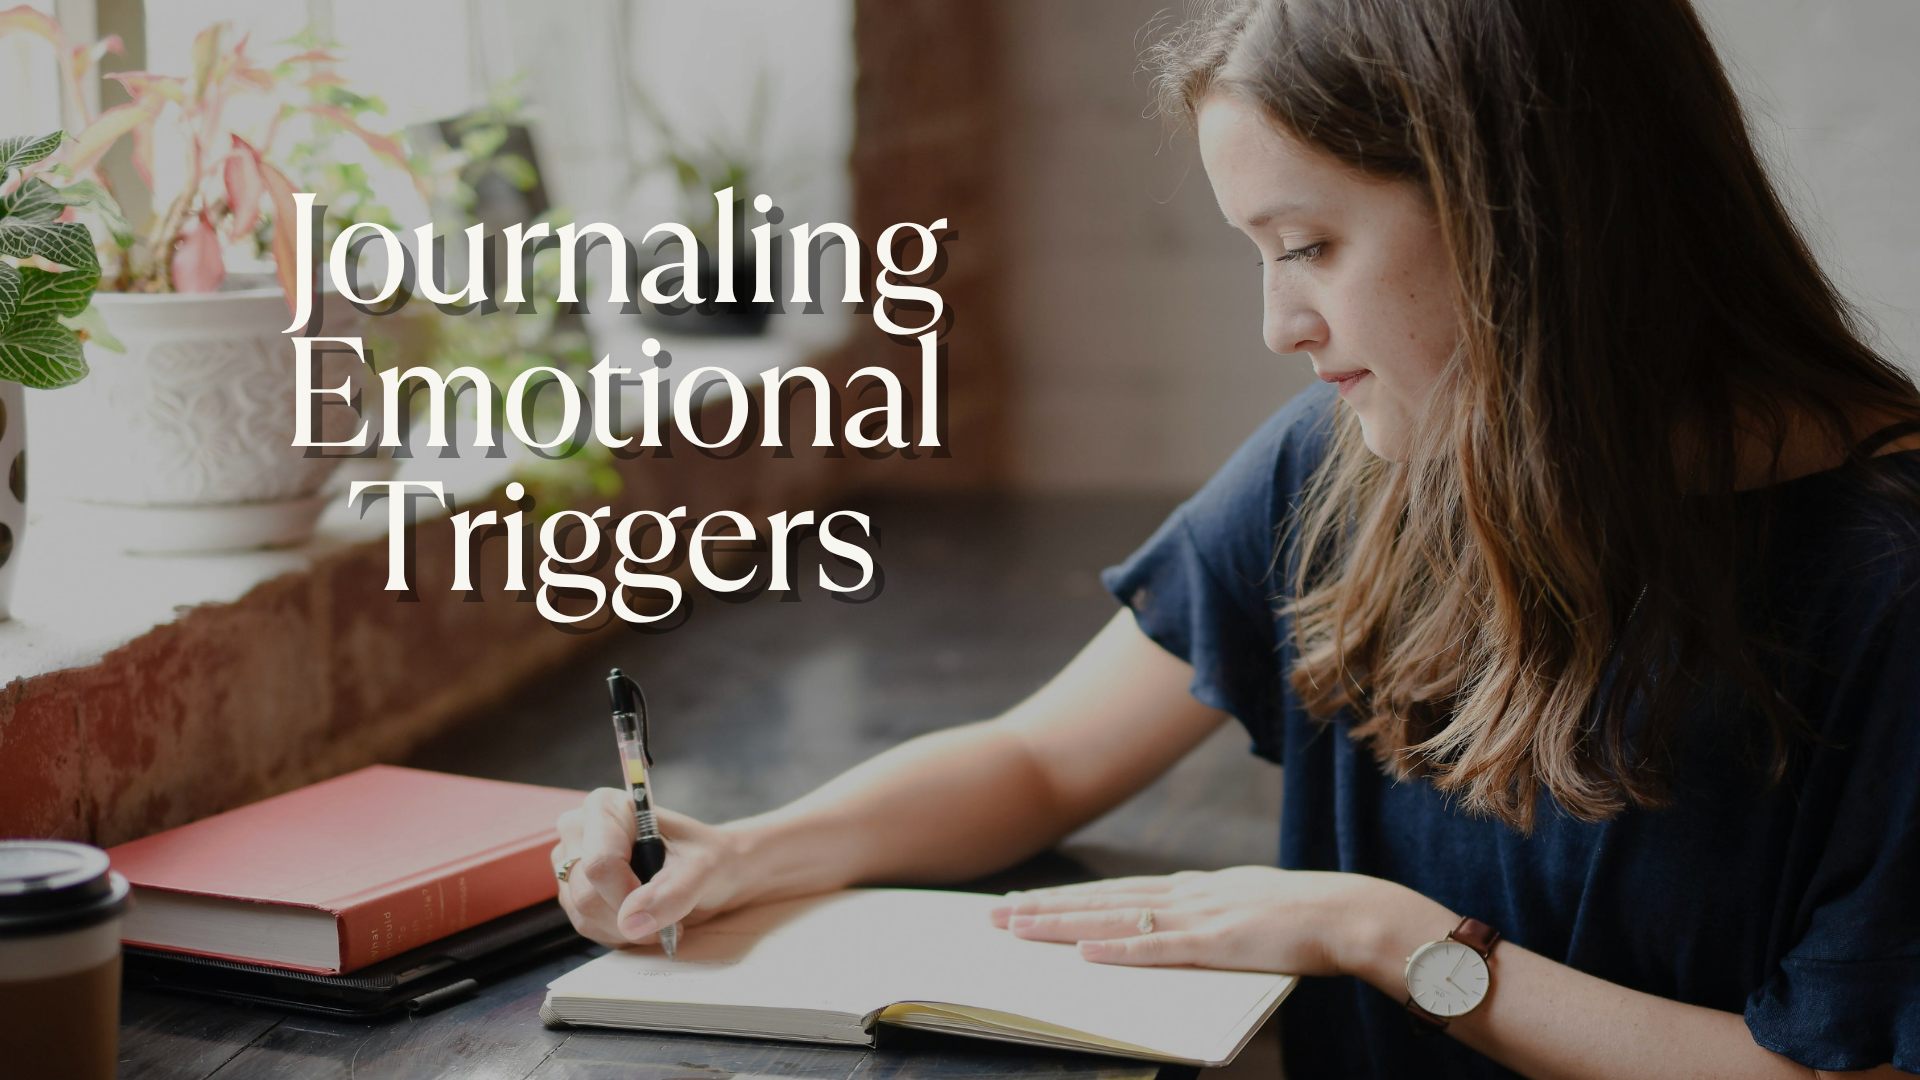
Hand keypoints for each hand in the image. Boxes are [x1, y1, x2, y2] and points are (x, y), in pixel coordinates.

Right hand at [550, 788, 749, 947]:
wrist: (711, 872)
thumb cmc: (708, 858)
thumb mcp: (704, 869)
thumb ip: (673, 892)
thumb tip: (632, 921)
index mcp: (607, 808)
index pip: (600, 864)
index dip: (628, 895)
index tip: (662, 905)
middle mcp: (580, 830)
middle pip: (587, 894)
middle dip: (630, 918)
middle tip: (669, 917)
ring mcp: (572, 862)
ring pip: (584, 915)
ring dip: (627, 929)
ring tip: (659, 916)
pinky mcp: (573, 890)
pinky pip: (587, 926)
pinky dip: (619, 933)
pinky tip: (643, 920)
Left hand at [989, 866, 1451, 978]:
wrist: (1350, 913)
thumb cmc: (1305, 918)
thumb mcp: (1246, 908)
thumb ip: (1210, 914)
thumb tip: (1179, 925)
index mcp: (1194, 887)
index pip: (1115, 891)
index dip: (1067, 897)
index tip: (1025, 902)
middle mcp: (1186, 893)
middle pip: (1100, 900)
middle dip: (1044, 908)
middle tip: (994, 916)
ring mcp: (1198, 916)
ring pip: (1114, 918)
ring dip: (1063, 924)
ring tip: (1017, 929)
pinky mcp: (1216, 942)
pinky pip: (1157, 948)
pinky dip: (1117, 949)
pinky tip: (1082, 952)